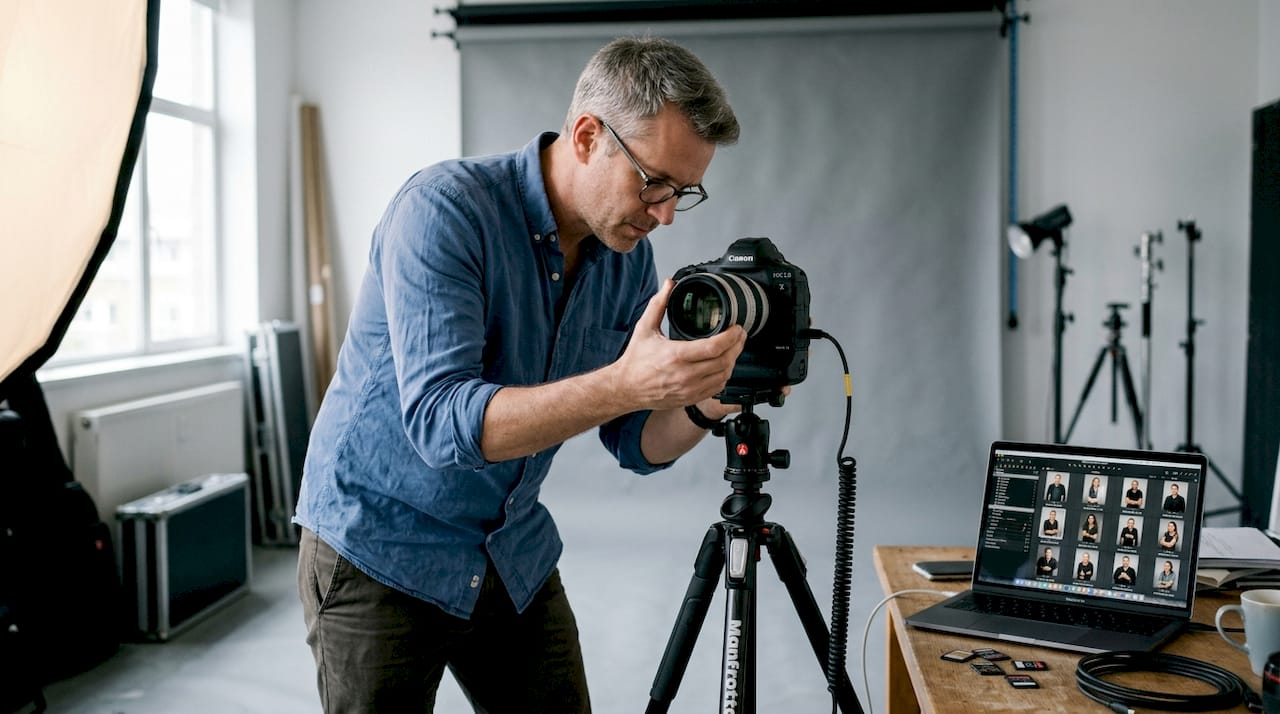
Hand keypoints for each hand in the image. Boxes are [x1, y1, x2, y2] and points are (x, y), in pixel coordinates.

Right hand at [610, 280, 745, 411]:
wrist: (626, 388)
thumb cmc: (635, 362)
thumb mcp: (644, 328)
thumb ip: (658, 304)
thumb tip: (669, 285)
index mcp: (675, 356)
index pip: (714, 347)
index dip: (731, 336)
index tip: (736, 327)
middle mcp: (684, 375)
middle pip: (724, 361)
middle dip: (737, 346)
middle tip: (740, 335)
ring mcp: (689, 389)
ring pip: (723, 376)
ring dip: (733, 361)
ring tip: (734, 348)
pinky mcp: (690, 398)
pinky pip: (716, 388)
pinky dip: (724, 376)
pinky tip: (724, 366)